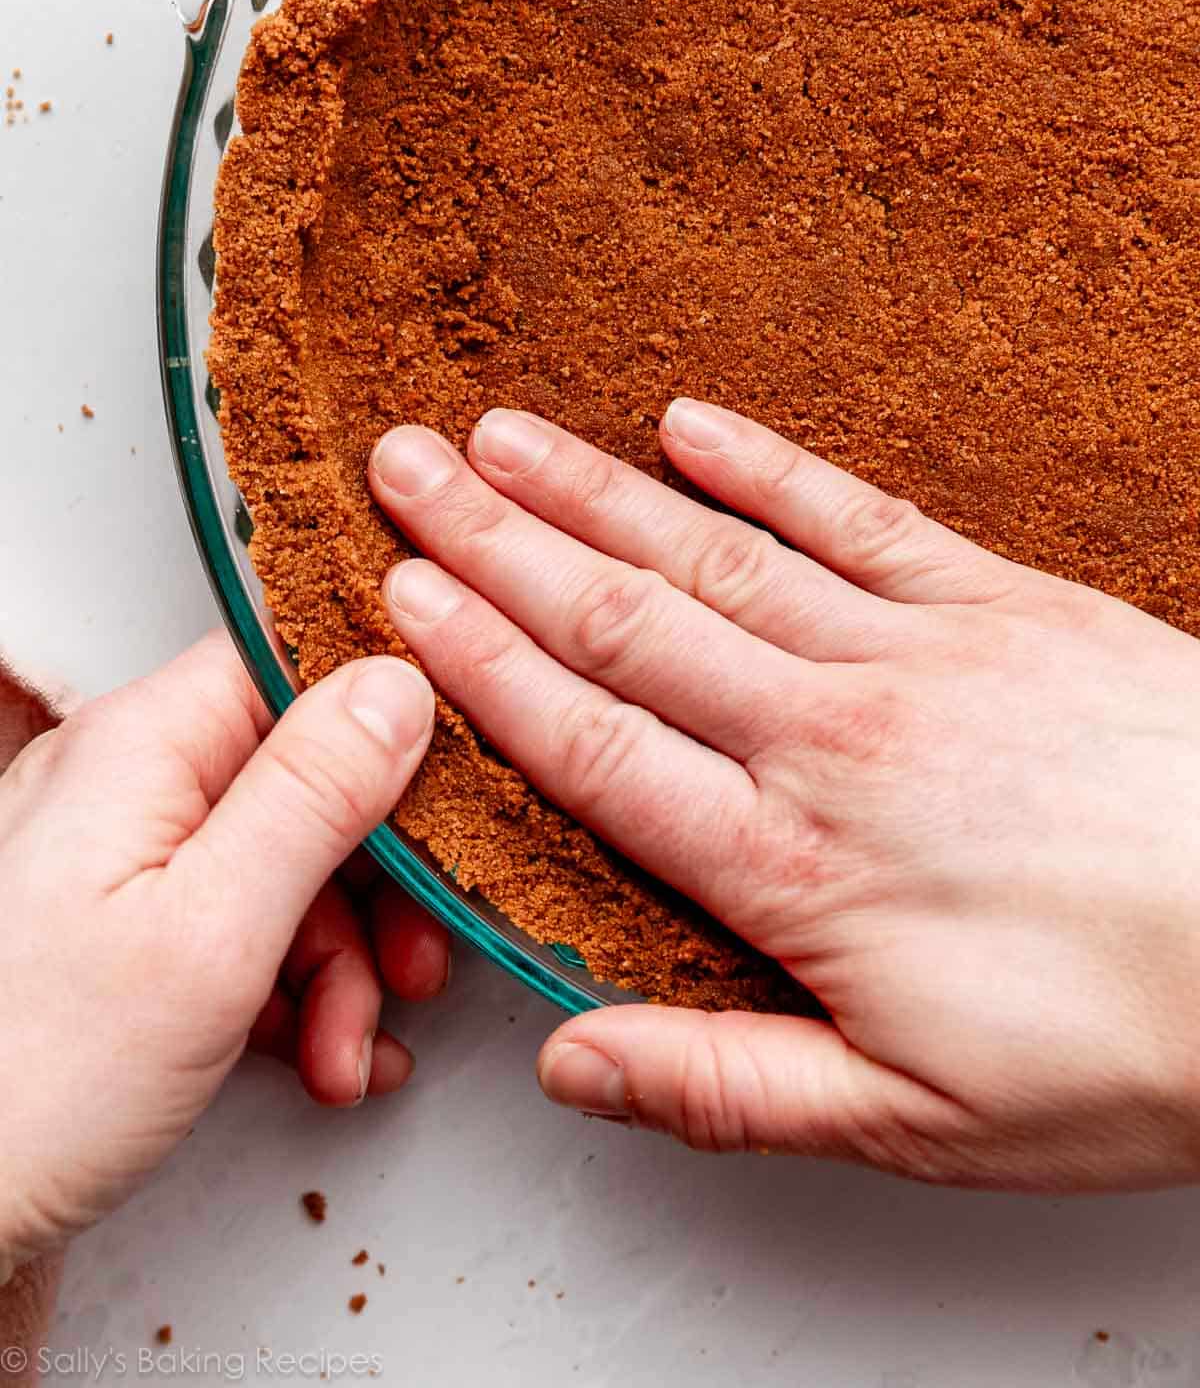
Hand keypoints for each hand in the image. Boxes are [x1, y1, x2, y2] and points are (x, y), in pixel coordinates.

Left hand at [0, 634, 440, 1272]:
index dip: (391, 720)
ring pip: (282, 866)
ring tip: (347, 1051)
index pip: (297, 668)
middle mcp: (126, 781)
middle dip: (376, 885)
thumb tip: (397, 688)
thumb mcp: (211, 935)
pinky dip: (289, 991)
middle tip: (412, 966)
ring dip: (340, 962)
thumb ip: (313, 796)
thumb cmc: (23, 1085)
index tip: (452, 793)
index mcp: (142, 746)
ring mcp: (118, 858)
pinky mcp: (118, 931)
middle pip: (304, 779)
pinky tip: (318, 1055)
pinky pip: (235, 925)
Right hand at [369, 400, 1199, 1190]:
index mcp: (793, 865)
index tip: (401, 599)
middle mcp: (831, 736)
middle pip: (626, 623)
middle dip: (497, 543)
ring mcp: (918, 653)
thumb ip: (727, 1082)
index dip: (481, 666)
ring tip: (502, 435)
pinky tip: (693, 423)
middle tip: (406, 469)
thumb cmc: (1135, 1038)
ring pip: (716, 555)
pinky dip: (769, 467)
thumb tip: (569, 1060)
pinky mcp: (1003, 603)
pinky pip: (860, 517)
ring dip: (594, 490)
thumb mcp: (918, 1121)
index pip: (594, 744)